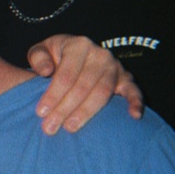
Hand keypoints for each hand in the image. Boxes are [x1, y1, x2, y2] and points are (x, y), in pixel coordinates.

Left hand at [27, 34, 143, 134]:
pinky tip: (134, 116)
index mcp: (78, 45)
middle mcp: (100, 54)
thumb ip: (39, 58)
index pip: (66, 75)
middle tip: (50, 127)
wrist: (73, 56)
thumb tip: (46, 70)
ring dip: (86, 113)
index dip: (53, 94)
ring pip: (102, 93)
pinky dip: (136, 102)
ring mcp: (115, 66)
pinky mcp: (126, 79)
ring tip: (70, 128)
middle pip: (83, 86)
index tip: (40, 112)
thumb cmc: (54, 57)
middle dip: (65, 109)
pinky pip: (133, 91)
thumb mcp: (41, 51)